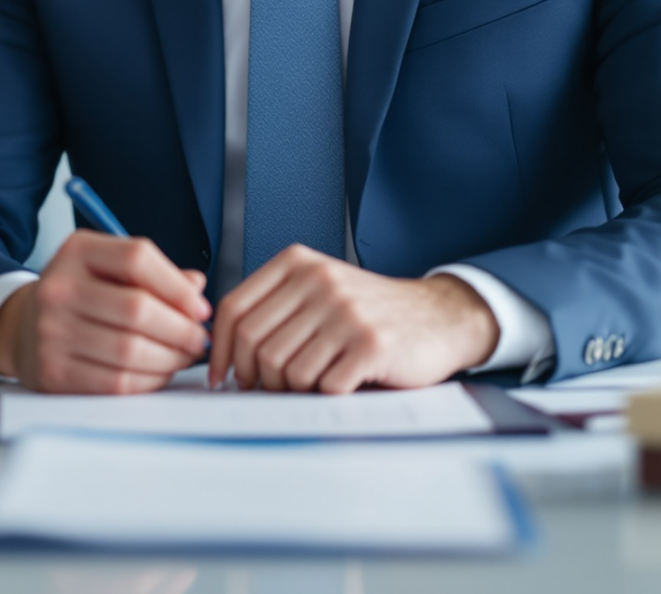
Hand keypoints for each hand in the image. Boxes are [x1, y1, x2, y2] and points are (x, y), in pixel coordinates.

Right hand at [0, 230, 211, 392]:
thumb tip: (196, 288)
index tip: (199, 307)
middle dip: (181, 329)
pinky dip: (149, 381)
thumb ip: (153, 274)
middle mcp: (58, 288)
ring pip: (131, 351)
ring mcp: (52, 332)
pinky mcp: (54, 372)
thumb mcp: (108, 269)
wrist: (22, 327)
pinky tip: (158, 373)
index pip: (137, 258)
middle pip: (138, 309)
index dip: (177, 286)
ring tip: (183, 356)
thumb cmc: (79, 295)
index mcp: (77, 251)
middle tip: (198, 339)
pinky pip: (117, 383)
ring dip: (170, 358)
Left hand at [208, 248, 498, 392]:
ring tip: (310, 386)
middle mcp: (320, 281)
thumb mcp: (320, 290)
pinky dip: (326, 396)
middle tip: (266, 390)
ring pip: (286, 370)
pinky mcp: (371, 345)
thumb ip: (275, 307)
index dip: (221, 350)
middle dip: (255, 378)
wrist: (439, 317)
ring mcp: (346, 312)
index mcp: (299, 264)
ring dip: (292, 390)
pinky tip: (339, 386)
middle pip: (256, 344)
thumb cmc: (370, 312)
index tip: (222, 376)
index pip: (235, 309)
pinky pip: (324, 386)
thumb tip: (224, 351)